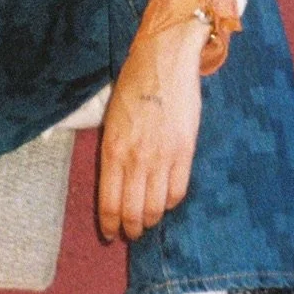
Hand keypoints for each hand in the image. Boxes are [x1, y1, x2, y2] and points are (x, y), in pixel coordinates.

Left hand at [97, 23, 203, 241]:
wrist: (164, 60)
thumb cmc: (133, 86)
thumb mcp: (111, 119)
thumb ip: (113, 152)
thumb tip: (116, 182)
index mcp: (112, 150)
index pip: (109, 202)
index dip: (110, 224)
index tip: (110, 233)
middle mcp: (135, 159)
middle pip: (133, 211)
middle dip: (131, 229)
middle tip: (131, 233)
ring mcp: (161, 157)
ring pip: (156, 207)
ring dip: (151, 220)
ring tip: (148, 222)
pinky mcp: (185, 151)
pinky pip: (178, 191)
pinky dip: (171, 203)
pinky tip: (166, 202)